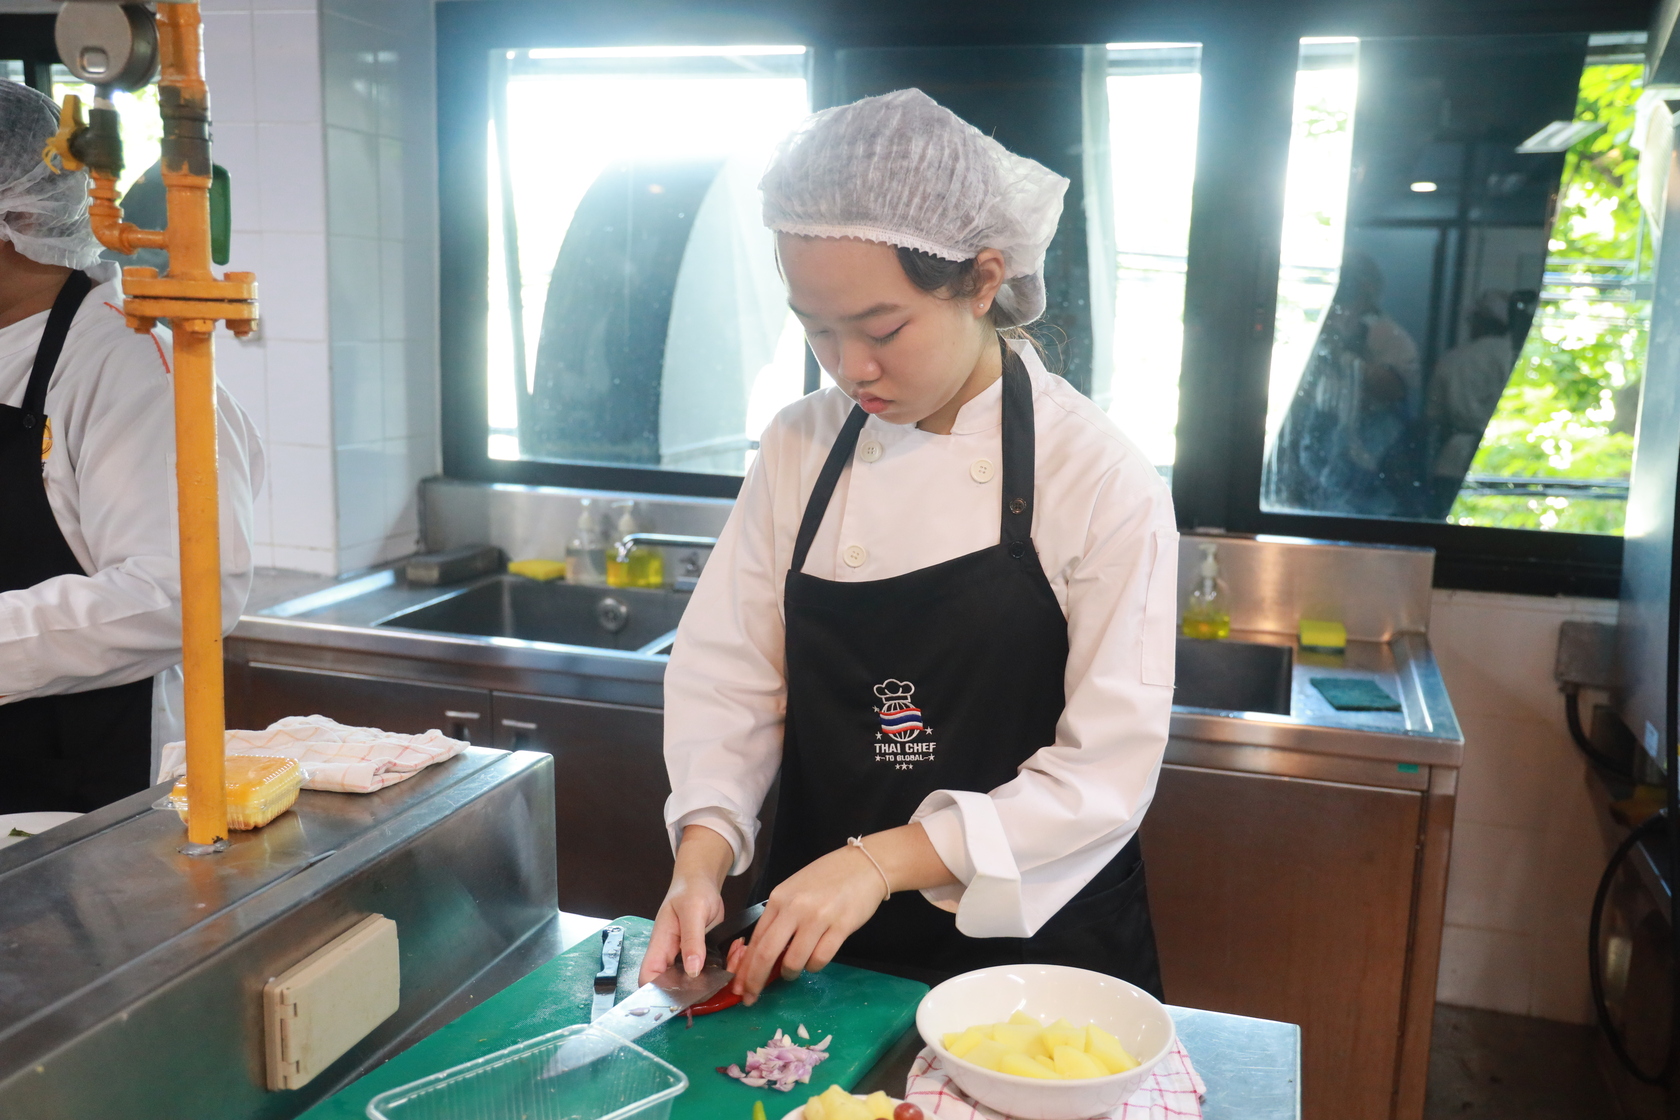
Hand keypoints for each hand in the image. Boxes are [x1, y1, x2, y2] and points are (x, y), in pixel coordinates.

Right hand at [639, 824, 733, 984]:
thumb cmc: (690, 891)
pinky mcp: (704, 958)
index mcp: (659, 947)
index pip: (648, 979)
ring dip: (720, 976)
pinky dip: (729, 965)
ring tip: (736, 956)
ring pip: (700, 982)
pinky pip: (715, 971)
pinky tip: (738, 951)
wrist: (702, 882)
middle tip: (723, 977)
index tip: (683, 997)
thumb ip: (692, 940)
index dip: (657, 994)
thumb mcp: (692, 911)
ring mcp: (688, 960)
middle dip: (701, 988)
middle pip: (676, 987)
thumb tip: (692, 971)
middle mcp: (671, 958)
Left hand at [730, 843, 886, 1003]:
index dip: (745, 968)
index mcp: (779, 898)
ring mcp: (818, 917)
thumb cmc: (827, 878)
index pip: (755, 939)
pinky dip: (815, 966)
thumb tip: (763, 953)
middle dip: (755, 981)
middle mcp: (795, 908)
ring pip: (795, 961)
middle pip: (767, 953)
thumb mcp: (795, 890)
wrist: (864, 865)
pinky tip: (816, 958)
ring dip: (791, 973)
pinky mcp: (841, 927)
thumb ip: (779, 917)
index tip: (739, 986)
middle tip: (751, 998)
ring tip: (795, 970)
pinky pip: (821, 959)